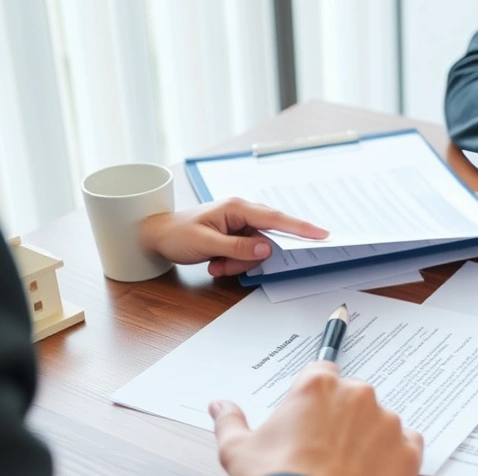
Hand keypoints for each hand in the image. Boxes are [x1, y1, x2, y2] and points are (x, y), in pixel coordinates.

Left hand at [140, 198, 328, 276]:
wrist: (155, 235)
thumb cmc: (176, 234)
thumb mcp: (207, 244)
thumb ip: (238, 248)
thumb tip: (266, 249)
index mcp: (237, 207)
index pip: (276, 218)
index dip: (300, 227)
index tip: (322, 233)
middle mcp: (242, 212)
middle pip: (266, 239)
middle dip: (248, 258)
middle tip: (223, 265)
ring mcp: (240, 224)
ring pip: (256, 250)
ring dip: (238, 263)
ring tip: (215, 265)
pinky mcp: (237, 235)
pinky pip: (247, 253)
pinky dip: (234, 263)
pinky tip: (215, 263)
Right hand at [210, 361, 422, 475]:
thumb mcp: (237, 450)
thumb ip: (230, 420)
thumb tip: (219, 405)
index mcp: (318, 385)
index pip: (322, 371)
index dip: (316, 393)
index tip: (312, 409)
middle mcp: (358, 395)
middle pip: (353, 396)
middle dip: (342, 417)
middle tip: (323, 449)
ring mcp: (388, 422)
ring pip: (381, 421)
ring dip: (369, 437)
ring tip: (346, 470)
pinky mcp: (410, 451)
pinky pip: (408, 445)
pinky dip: (395, 457)